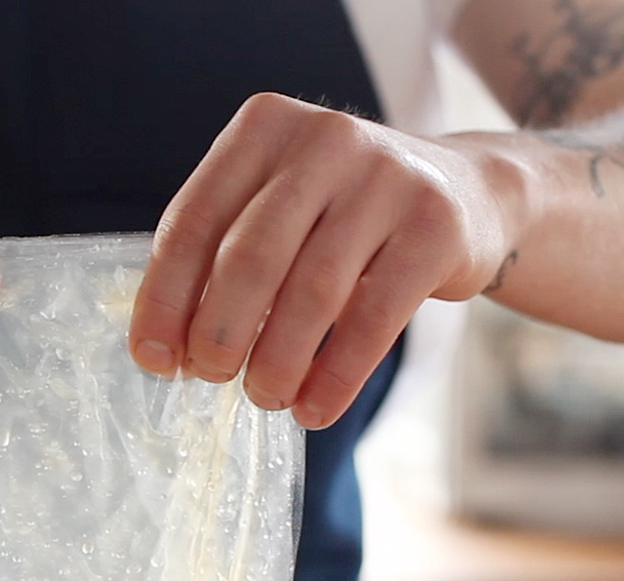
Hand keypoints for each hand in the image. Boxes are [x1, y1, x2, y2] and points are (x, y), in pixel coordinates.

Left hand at [129, 93, 517, 427]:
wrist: (469, 193)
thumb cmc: (343, 214)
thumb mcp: (279, 206)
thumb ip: (221, 253)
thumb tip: (165, 349)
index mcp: (263, 128)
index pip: (191, 221)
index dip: (164, 299)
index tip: (154, 359)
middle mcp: (324, 138)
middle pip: (248, 257)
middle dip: (218, 333)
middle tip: (211, 377)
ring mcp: (386, 177)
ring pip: (311, 291)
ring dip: (277, 362)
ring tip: (265, 397)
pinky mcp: (435, 226)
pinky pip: (373, 317)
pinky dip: (336, 375)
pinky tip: (314, 409)